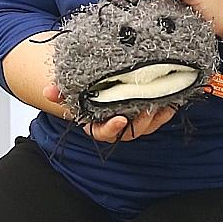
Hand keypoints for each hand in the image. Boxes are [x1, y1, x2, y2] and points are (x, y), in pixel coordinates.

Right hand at [42, 82, 176, 142]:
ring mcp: (135, 121)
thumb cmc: (86, 93)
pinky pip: (161, 116)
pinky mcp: (149, 113)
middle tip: (148, 108)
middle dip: (141, 121)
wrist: (99, 87)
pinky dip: (169, 108)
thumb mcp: (72, 92)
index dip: (112, 129)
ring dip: (158, 116)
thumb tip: (48, 91)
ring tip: (164, 101)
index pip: (104, 133)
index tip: (119, 120)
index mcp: (98, 125)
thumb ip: (61, 93)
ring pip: (148, 125)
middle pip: (131, 130)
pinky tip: (175, 98)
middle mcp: (118, 126)